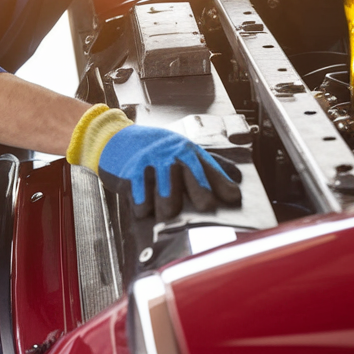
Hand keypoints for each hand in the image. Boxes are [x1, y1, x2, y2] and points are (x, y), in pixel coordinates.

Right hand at [98, 124, 242, 219]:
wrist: (116, 139)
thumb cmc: (155, 150)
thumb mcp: (182, 151)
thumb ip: (209, 166)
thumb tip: (237, 180)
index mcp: (187, 151)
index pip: (208, 167)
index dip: (221, 183)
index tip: (234, 198)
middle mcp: (171, 154)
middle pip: (188, 171)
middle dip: (199, 189)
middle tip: (206, 206)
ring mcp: (150, 161)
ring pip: (163, 182)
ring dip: (167, 200)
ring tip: (169, 213)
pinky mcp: (130, 171)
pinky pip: (137, 188)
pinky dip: (140, 202)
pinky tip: (143, 210)